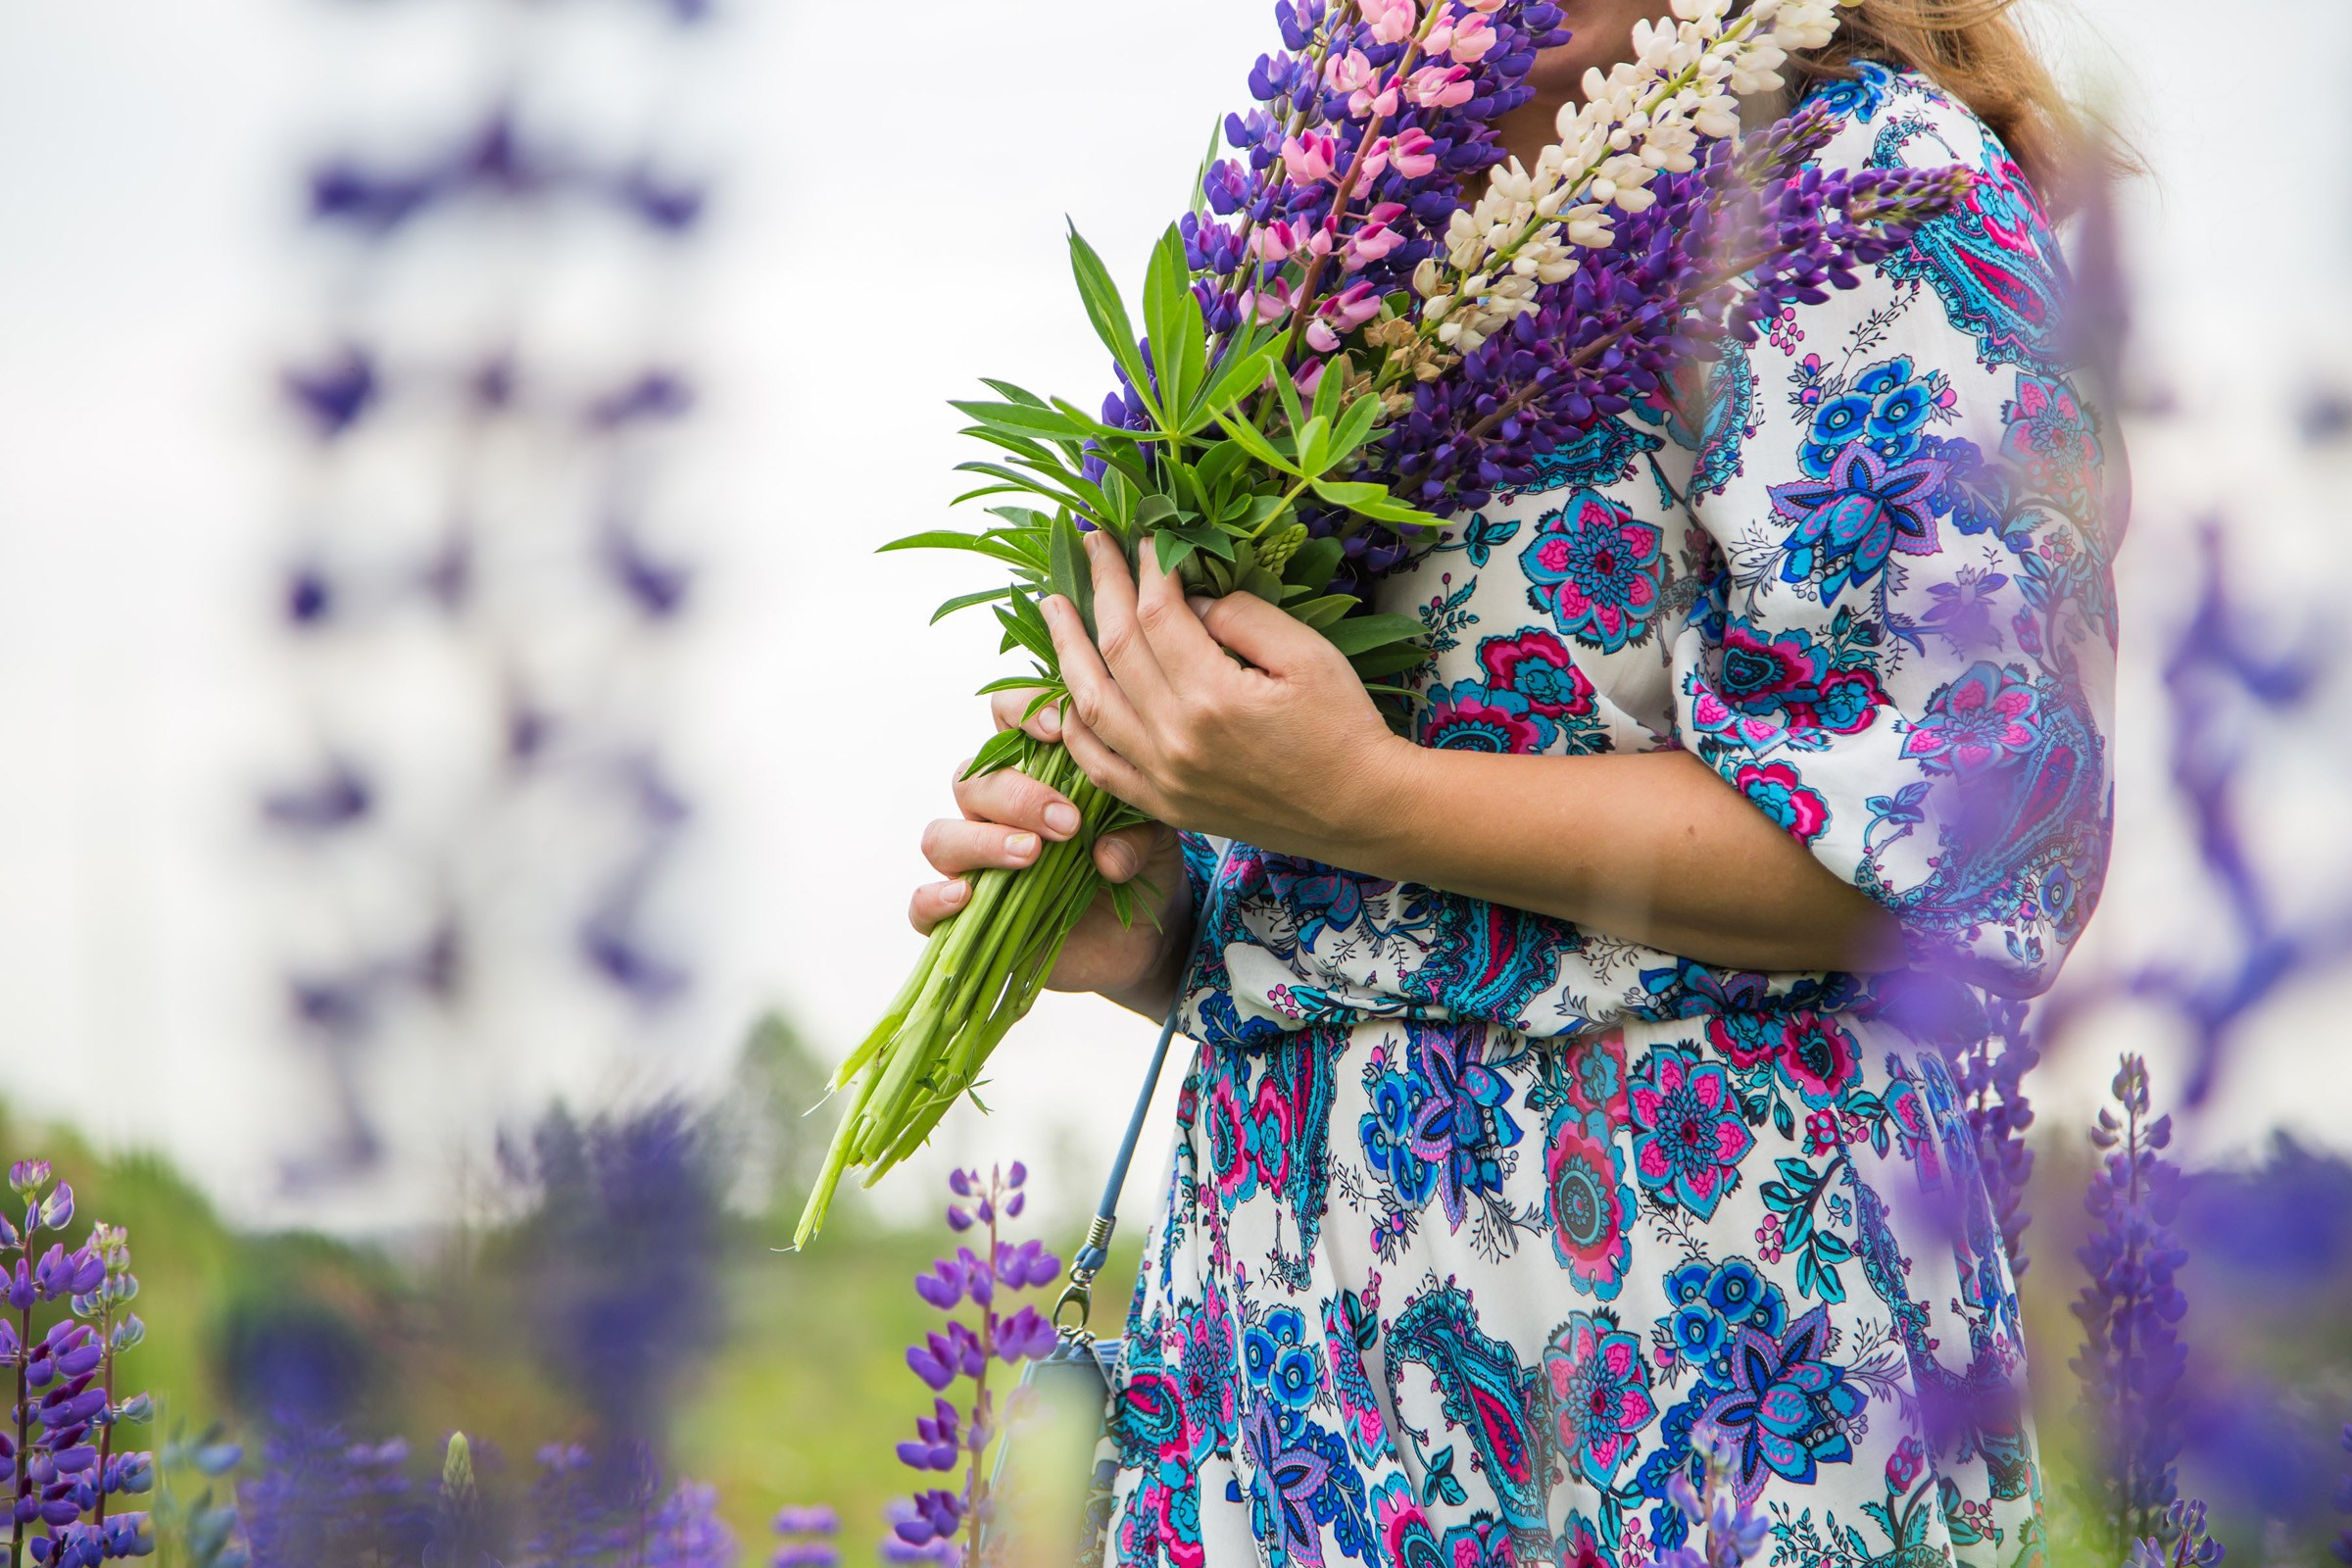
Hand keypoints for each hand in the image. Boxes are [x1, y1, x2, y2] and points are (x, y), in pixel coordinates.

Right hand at [908, 696, 1193, 1011]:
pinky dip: (932, 900)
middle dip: (1018, 796)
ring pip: (942, 837)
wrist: (1140, 937)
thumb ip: (1136, 831)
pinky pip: (922, 906)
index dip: (1021, 713)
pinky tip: (965, 898)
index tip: (1057, 729)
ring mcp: (975, 863)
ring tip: (1031, 855)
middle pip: (972, 780)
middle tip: (1067, 823)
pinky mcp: (967, 916)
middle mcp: (995, 811)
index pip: (1005, 717)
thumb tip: (1106, 854)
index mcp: (1035, 770)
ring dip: (982, 841)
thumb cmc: (1138, 866)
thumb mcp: (1153, 839)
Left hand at [1039, 529, 1413, 863]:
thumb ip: (1241, 617)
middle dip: (1099, 588)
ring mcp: (1164, 778)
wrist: (1363, 810)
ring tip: (1052, 607)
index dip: (1144, 567)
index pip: (1157, 613)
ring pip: (1092, 704)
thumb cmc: (1345, 728)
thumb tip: (1186, 600)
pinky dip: (1075, 731)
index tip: (1141, 535)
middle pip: (1117, 648)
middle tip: (1089, 544)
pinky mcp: (1166, 806)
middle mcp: (1176, 739)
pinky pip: (1101, 767)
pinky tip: (1065, 698)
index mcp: (1213, 697)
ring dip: (1067, 649)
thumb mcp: (1307, 654)